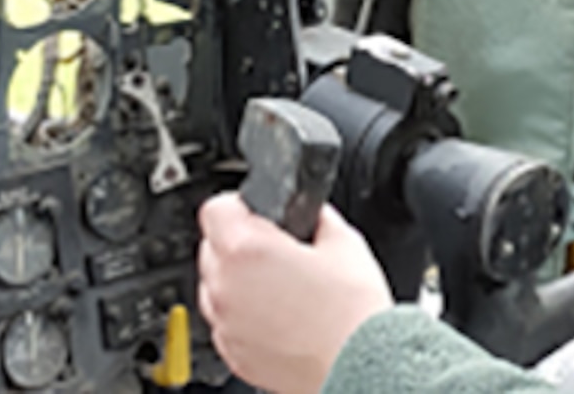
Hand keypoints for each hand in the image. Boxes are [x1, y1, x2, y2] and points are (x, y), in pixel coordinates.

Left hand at [197, 193, 391, 393]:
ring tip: (283, 288)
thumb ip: (315, 216)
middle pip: (212, 246)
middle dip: (241, 243)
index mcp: (246, 250)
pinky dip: (244, 314)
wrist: (360, 368)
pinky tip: (281, 316)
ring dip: (239, 280)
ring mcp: (225, 323)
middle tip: (279, 252)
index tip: (259, 215)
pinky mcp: (232, 352)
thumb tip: (309, 213)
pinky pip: (226, 320)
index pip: (216, 207)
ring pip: (216, 285)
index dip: (241, 205)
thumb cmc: (351, 313)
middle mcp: (225, 286)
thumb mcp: (344, 241)